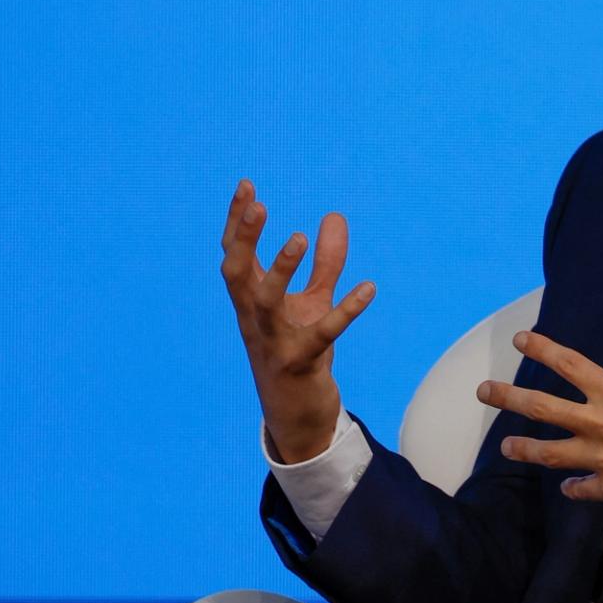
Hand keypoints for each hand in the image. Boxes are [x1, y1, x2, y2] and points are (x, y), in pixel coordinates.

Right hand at [220, 178, 375, 462]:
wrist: (296, 416)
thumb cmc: (299, 352)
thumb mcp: (313, 302)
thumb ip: (325, 262)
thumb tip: (334, 217)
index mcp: (250, 302)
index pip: (234, 255)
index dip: (237, 222)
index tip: (247, 185)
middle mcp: (254, 319)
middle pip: (236, 273)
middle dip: (243, 238)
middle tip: (259, 205)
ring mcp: (274, 342)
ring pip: (267, 303)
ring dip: (280, 270)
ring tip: (298, 236)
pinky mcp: (301, 364)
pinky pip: (322, 335)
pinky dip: (345, 311)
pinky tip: (368, 288)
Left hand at [479, 331, 602, 524]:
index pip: (571, 364)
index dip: (542, 349)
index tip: (520, 340)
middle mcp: (602, 423)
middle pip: (542, 406)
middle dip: (508, 397)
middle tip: (482, 392)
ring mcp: (602, 459)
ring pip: (548, 452)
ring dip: (523, 448)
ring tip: (505, 447)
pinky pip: (581, 489)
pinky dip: (572, 488)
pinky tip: (566, 488)